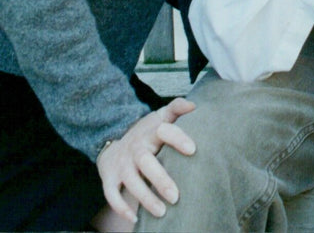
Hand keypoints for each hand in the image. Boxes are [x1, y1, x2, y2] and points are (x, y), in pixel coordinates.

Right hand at [96, 98, 196, 223]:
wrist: (112, 140)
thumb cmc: (147, 133)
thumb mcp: (160, 117)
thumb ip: (177, 108)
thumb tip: (194, 105)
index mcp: (150, 132)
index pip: (164, 131)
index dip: (177, 138)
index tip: (192, 149)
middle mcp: (135, 148)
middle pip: (146, 162)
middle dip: (160, 179)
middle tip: (176, 196)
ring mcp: (121, 164)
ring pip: (131, 182)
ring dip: (146, 198)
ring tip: (162, 212)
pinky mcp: (109, 178)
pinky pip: (112, 195)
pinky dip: (121, 208)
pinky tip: (135, 219)